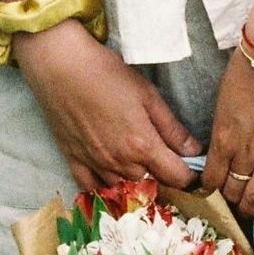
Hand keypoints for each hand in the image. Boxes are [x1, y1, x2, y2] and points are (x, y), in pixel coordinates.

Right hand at [11, 18, 200, 193]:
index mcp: (142, 146)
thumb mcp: (148, 95)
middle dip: (161, 176)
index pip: (177, 178)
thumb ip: (172, 128)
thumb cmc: (106, 74)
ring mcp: (95, 164)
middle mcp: (120, 162)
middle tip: (163, 160)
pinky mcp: (74, 161)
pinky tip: (110, 180)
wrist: (60, 66)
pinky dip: (104, 188)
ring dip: (134, 181)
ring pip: (123, 188)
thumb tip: (193, 151)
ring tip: (138, 165)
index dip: (189, 177)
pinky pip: (91, 188)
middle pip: (151, 184)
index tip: (192, 170)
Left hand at [202, 0, 253, 217]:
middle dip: (227, 203)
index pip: (210, 179)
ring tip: (250, 211)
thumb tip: (223, 142)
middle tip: (228, 208)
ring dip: (252, 206)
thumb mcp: (224, 97)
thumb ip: (224, 125)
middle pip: (232, 191)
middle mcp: (246, 150)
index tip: (208, 196)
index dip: (207, 192)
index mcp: (223, 136)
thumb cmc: (248, 63)